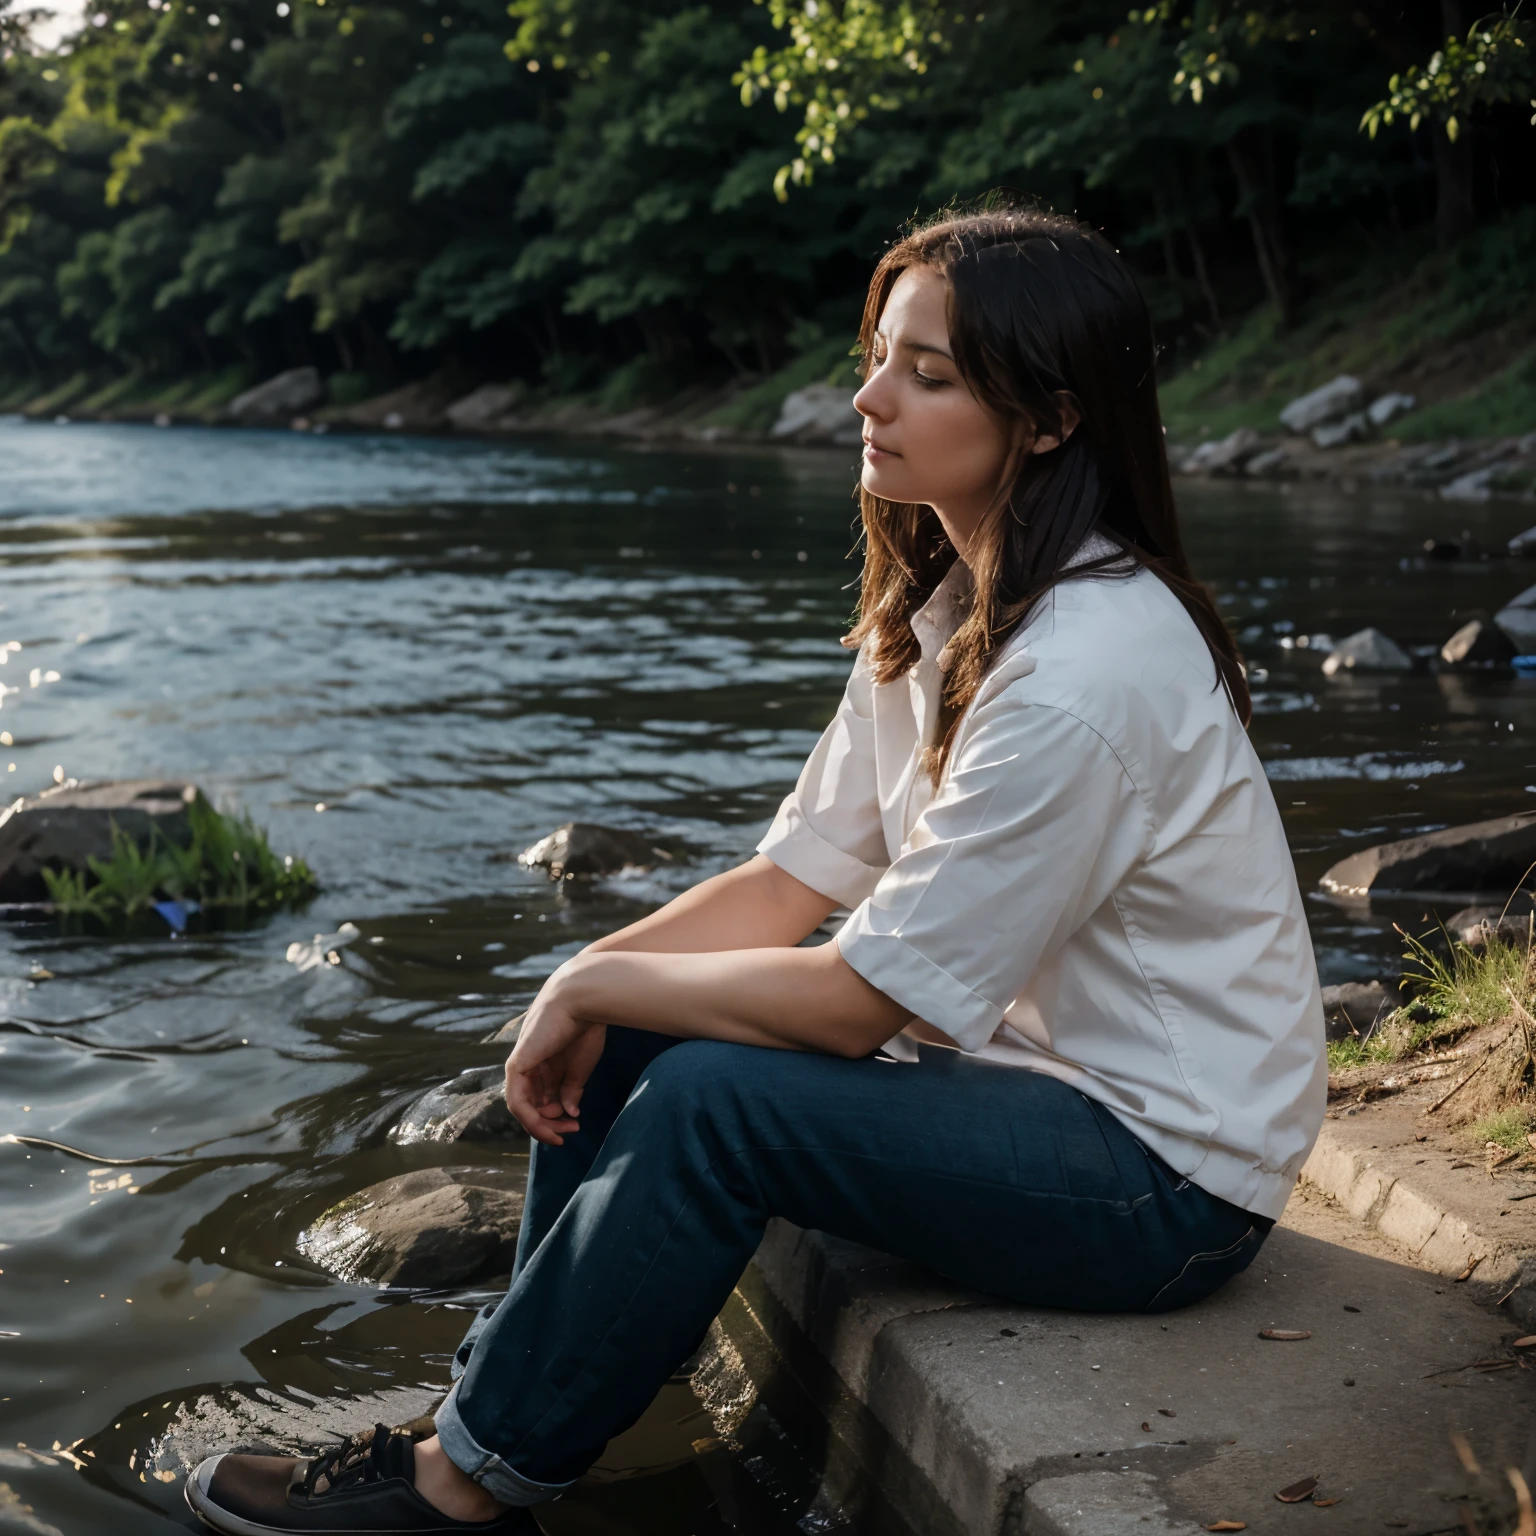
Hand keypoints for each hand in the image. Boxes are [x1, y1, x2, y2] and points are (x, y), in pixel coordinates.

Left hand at [503, 972, 606, 1146]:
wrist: (580, 1002)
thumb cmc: (584, 1028)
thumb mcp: (580, 1067)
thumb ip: (571, 1089)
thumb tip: (570, 1112)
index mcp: (547, 1064)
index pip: (544, 1098)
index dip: (557, 1116)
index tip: (576, 1124)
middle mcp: (532, 1066)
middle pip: (533, 1105)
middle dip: (551, 1123)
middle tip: (569, 1132)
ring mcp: (522, 1066)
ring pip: (523, 1106)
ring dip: (541, 1124)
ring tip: (560, 1132)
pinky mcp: (516, 1066)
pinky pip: (517, 1100)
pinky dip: (529, 1117)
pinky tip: (546, 1124)